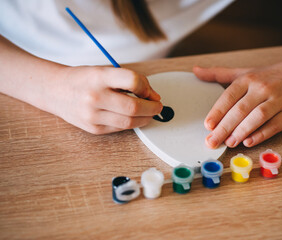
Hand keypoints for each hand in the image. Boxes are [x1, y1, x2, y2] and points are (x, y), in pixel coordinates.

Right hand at [47, 66, 161, 133]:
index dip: (146, 87)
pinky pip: (120, 128)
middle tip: (158, 106)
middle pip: (133, 107)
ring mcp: (92, 115)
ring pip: (129, 122)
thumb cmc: (83, 79)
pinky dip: (132, 124)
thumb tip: (153, 96)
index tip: (150, 91)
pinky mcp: (93, 128)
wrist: (55, 90)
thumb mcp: (104, 71)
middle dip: (152, 108)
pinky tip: (134, 118)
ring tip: (149, 113)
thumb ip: (129, 80)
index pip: (132, 80)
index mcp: (99, 77)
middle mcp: (94, 97)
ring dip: (146, 118)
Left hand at [193, 62, 281, 147]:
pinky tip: (249, 141)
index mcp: (248, 78)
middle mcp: (262, 88)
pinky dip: (261, 134)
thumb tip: (195, 70)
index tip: (207, 125)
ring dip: (241, 131)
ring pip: (257, 117)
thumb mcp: (244, 72)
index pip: (229, 96)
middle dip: (224, 127)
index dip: (217, 111)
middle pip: (240, 109)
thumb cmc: (269, 76)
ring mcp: (278, 100)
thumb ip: (218, 74)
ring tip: (229, 143)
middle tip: (212, 141)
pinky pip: (274, 125)